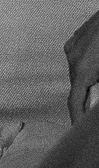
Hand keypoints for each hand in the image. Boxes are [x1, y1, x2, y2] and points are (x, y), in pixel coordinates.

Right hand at [66, 7, 98, 122]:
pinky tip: (97, 60)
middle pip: (76, 86)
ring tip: (98, 77)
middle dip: (86, 95)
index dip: (76, 116)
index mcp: (82, 71)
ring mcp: (72, 48)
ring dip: (87, 78)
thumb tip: (94, 99)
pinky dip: (86, 64)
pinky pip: (77, 58)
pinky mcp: (74, 39)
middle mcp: (72, 60)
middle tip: (92, 103)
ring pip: (77, 71)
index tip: (78, 128)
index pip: (75, 101)